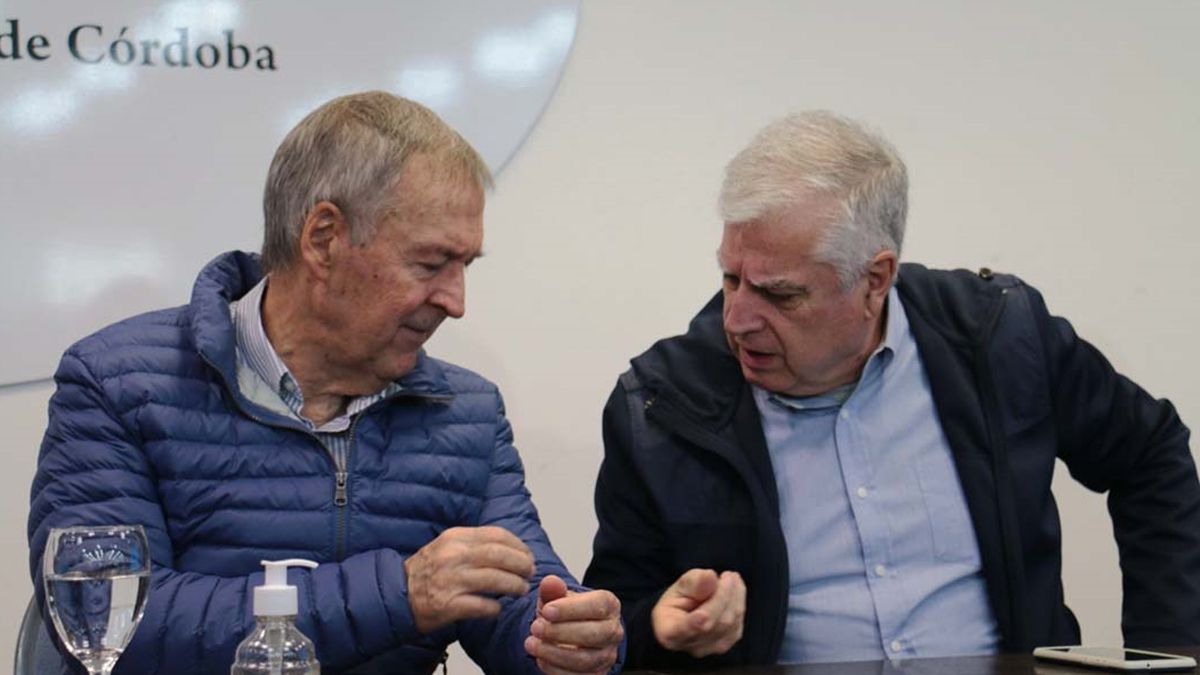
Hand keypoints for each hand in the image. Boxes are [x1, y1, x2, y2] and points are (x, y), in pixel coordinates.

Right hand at [404, 526, 534, 632]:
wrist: (397, 594)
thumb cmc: (427, 571)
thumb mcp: (447, 545)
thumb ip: (474, 543)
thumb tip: (511, 547)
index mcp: (455, 538)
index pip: (497, 536)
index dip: (518, 546)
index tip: (527, 555)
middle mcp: (453, 556)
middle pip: (500, 556)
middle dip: (522, 565)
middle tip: (530, 573)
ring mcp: (451, 581)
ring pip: (496, 580)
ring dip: (515, 586)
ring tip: (521, 590)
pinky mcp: (449, 605)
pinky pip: (483, 606)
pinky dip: (495, 607)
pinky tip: (497, 608)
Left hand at [524, 575, 622, 674]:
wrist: (568, 636)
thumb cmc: (565, 614)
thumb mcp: (556, 598)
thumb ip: (552, 590)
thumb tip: (550, 582)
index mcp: (609, 605)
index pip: (597, 606)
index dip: (571, 609)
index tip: (546, 611)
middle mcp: (613, 631)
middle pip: (593, 634)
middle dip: (560, 632)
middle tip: (535, 627)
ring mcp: (607, 656)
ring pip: (585, 660)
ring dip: (554, 653)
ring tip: (531, 643)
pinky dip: (555, 670)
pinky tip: (540, 659)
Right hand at [651, 569, 745, 657]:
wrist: (683, 617)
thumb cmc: (677, 601)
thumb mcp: (679, 587)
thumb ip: (692, 582)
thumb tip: (710, 577)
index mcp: (669, 631)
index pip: (684, 630)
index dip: (694, 624)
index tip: (702, 614)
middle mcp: (689, 646)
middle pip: (713, 623)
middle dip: (724, 596)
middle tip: (728, 574)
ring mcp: (708, 649)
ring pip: (729, 624)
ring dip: (735, 597)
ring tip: (732, 577)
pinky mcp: (724, 646)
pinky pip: (737, 625)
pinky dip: (739, 604)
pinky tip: (735, 589)